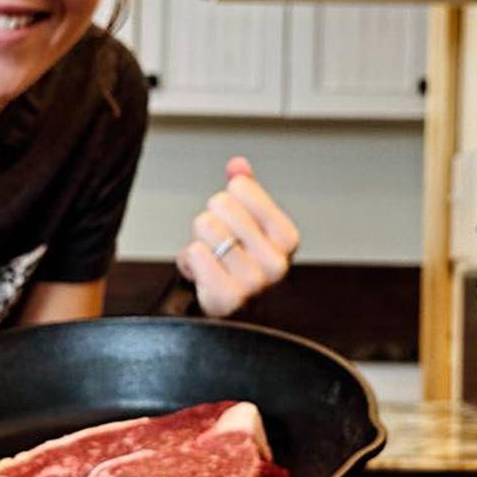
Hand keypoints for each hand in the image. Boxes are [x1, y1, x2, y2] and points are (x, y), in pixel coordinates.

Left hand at [175, 156, 300, 318]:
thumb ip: (245, 191)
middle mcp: (276, 262)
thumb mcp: (244, 224)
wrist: (219, 311)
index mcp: (287, 238)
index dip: (227, 204)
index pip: (240, 188)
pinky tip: (201, 275)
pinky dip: (189, 261)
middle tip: (218, 247)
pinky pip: (195, 253)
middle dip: (209, 223)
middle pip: (220, 204)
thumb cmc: (232, 265)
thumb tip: (238, 165)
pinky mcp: (227, 298)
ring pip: (206, 226)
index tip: (233, 228)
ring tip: (210, 261)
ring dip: (198, 243)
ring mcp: (253, 282)